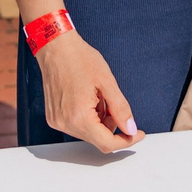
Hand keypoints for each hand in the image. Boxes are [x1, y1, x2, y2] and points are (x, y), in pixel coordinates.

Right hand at [36, 30, 140, 151]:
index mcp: (79, 117)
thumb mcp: (107, 82)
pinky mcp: (54, 118)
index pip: (107, 143)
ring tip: (99, 97)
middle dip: (112, 126)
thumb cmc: (79, 59)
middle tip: (114, 103)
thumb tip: (131, 129)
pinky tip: (88, 99)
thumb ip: (121, 109)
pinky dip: (88, 118)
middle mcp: (65, 123)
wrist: (56, 48)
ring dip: (100, 121)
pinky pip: (77, 126)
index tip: (138, 133)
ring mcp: (57, 122)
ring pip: (88, 133)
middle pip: (98, 139)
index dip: (126, 140)